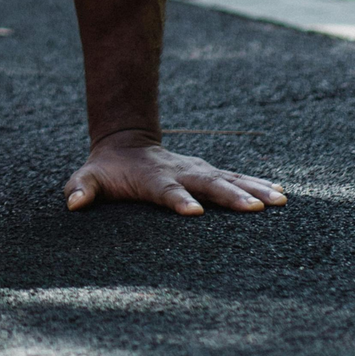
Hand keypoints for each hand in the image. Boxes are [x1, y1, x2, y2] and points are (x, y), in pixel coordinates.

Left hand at [64, 129, 286, 215]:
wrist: (125, 142)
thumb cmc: (107, 171)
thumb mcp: (89, 178)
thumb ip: (81, 189)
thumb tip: (73, 203)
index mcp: (152, 178)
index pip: (166, 190)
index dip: (178, 200)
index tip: (194, 212)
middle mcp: (180, 172)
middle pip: (207, 184)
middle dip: (230, 196)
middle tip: (256, 208)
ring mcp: (197, 170)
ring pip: (228, 179)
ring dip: (253, 189)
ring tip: (280, 201)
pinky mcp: (208, 172)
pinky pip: (235, 178)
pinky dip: (257, 184)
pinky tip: (281, 194)